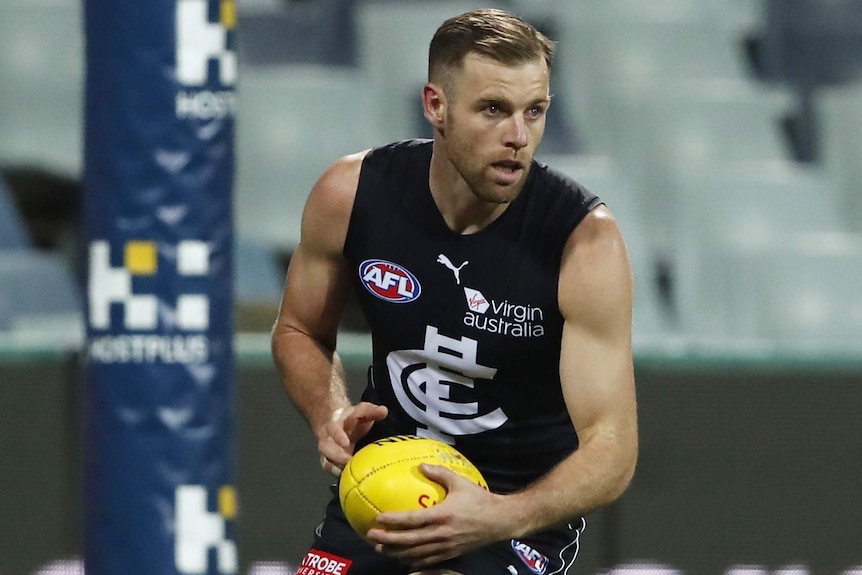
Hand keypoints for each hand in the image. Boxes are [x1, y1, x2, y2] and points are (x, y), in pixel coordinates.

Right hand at [317, 402, 387, 475]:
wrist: (338, 423)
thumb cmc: (352, 419)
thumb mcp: (362, 410)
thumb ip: (372, 411)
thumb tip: (383, 411)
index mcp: (334, 424)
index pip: (334, 429)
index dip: (339, 436)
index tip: (346, 443)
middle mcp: (328, 438)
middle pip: (326, 448)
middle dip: (337, 457)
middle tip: (350, 463)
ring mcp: (328, 451)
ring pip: (326, 461)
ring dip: (338, 468)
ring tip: (351, 474)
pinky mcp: (331, 462)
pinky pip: (331, 470)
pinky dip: (339, 475)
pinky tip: (350, 480)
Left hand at [366, 463, 506, 567]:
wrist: (500, 521)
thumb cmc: (479, 499)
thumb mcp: (460, 482)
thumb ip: (439, 473)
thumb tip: (420, 466)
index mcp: (442, 515)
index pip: (412, 520)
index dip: (393, 521)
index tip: (378, 518)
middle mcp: (441, 534)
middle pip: (409, 541)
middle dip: (388, 539)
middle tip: (371, 534)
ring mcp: (445, 547)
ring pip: (415, 554)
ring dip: (396, 552)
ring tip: (380, 548)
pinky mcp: (450, 554)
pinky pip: (427, 561)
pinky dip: (412, 561)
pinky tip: (401, 559)